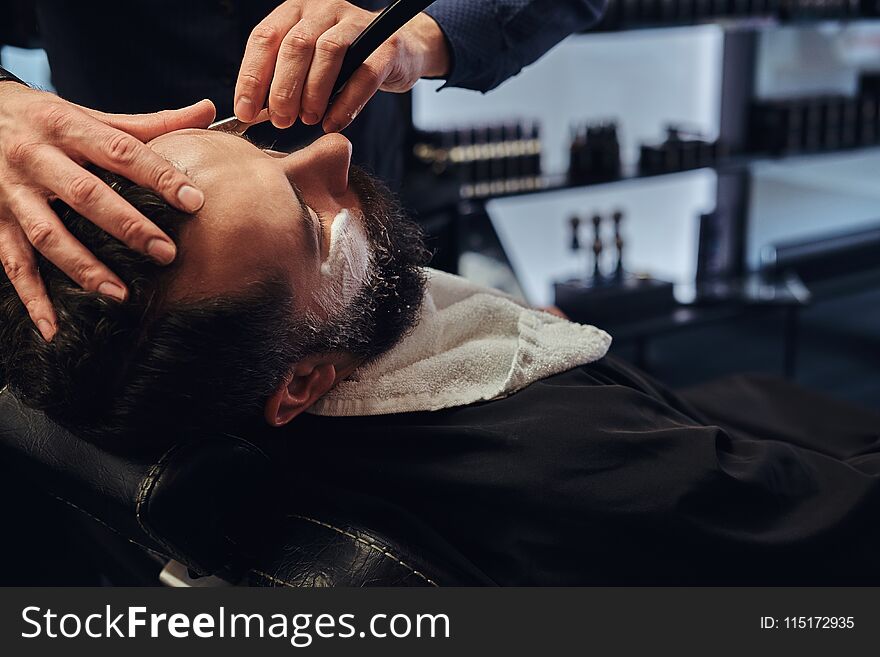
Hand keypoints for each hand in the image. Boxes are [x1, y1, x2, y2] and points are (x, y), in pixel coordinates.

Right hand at [0, 83, 215, 340]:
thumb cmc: (44, 119)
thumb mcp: (89, 114)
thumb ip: (148, 124)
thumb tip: (207, 111)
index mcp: (66, 126)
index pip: (120, 150)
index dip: (158, 176)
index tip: (194, 200)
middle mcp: (36, 158)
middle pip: (85, 195)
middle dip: (127, 226)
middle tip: (166, 253)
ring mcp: (11, 193)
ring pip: (48, 234)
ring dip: (84, 267)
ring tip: (122, 294)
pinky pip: (13, 265)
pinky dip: (32, 299)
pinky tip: (53, 330)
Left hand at [235, 0, 448, 132]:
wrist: (400, 50)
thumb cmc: (346, 63)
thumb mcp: (309, 65)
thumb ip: (283, 80)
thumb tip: (254, 112)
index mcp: (296, 12)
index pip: (264, 39)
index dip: (252, 76)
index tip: (245, 111)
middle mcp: (323, 10)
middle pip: (295, 45)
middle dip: (283, 88)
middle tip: (281, 120)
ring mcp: (356, 24)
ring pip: (328, 52)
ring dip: (314, 92)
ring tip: (309, 120)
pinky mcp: (387, 45)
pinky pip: (364, 73)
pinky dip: (347, 102)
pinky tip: (334, 122)